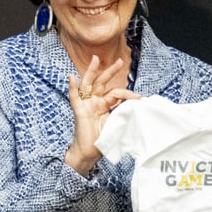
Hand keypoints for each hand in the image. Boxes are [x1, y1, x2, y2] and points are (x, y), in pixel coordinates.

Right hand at [65, 55, 139, 174]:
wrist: (89, 153)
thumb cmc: (103, 140)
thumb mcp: (117, 124)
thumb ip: (123, 114)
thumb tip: (137, 107)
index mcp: (104, 105)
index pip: (117, 93)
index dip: (128, 93)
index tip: (139, 98)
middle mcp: (95, 102)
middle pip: (103, 82)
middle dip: (111, 71)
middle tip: (120, 61)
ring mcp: (86, 105)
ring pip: (88, 84)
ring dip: (92, 71)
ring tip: (96, 59)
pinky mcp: (79, 111)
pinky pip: (74, 97)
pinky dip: (72, 87)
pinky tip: (72, 77)